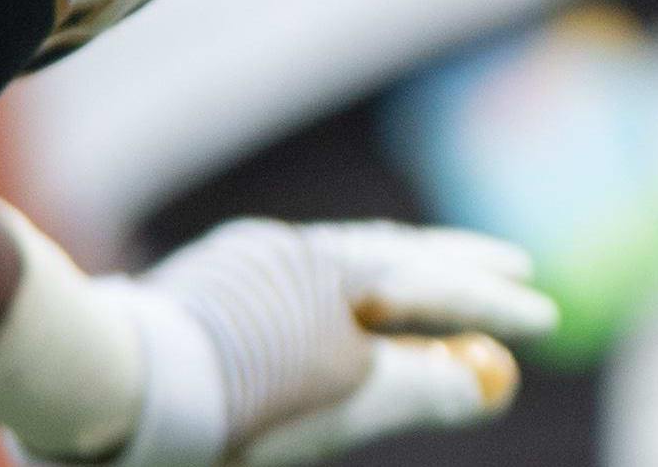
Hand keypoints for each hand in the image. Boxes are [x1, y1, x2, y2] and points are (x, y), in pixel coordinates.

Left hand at [115, 221, 555, 466]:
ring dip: (395, 274)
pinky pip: (295, 285)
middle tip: (513, 265)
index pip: (437, 285)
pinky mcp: (203, 296)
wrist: (112, 388)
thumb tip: (488, 383)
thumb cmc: (240, 400)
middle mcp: (293, 254)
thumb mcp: (347, 402)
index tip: (545, 319)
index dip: (496, 307)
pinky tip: (330, 312)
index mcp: (337, 269)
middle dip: (458, 265)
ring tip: (429, 280)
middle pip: (394, 254)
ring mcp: (243, 270)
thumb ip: (425, 386)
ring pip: (339, 264)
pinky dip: (336, 297)